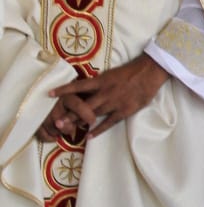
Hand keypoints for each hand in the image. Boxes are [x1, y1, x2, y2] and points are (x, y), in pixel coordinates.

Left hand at [39, 55, 169, 141]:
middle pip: (83, 105)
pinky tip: (90, 135)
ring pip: (94, 114)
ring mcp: (114, 102)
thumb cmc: (132, 71)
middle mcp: (105, 92)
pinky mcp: (123, 111)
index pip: (79, 85)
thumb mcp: (113, 73)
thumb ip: (101, 82)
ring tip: (66, 129)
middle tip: (56, 121)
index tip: (50, 93)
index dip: (64, 89)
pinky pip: (109, 122)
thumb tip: (89, 87)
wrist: (149, 72)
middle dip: (70, 113)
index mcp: (101, 80)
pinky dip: (99, 129)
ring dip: (80, 122)